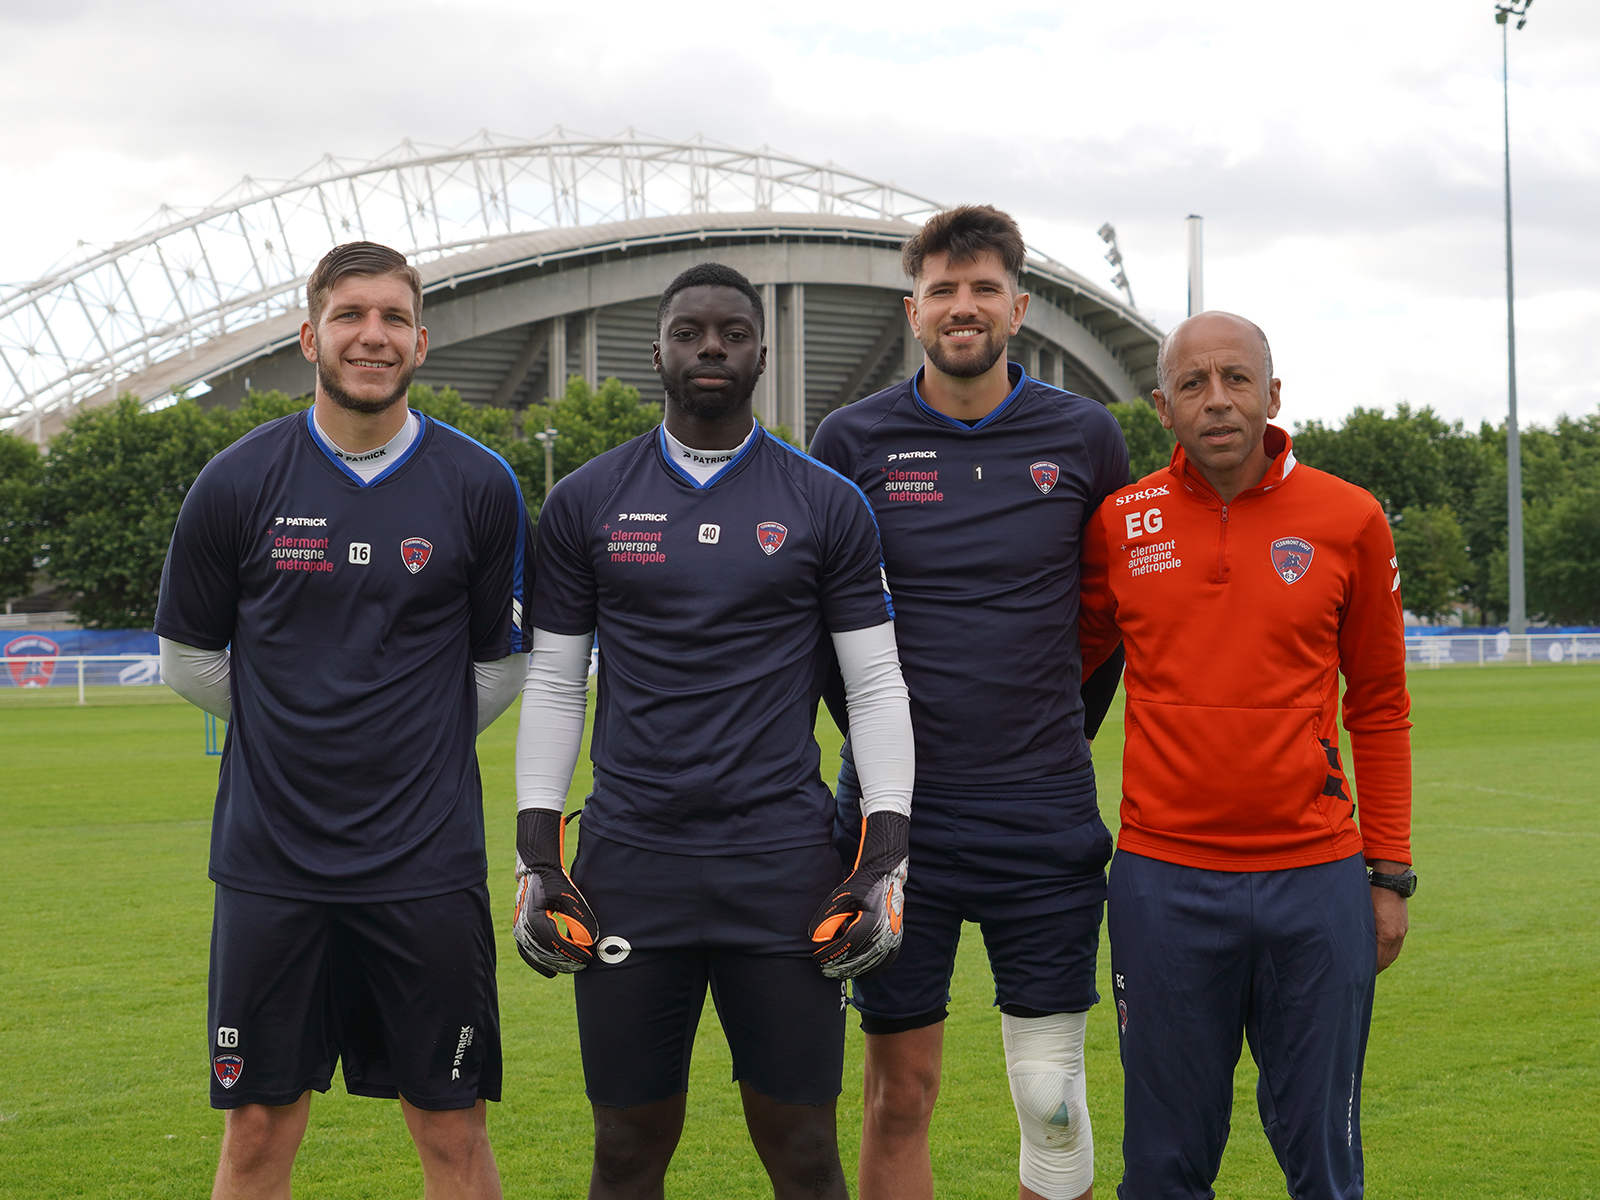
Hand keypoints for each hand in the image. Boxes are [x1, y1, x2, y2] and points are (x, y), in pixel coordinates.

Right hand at [512, 809, 597, 976]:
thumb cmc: (554, 882)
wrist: (535, 872)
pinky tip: (552, 971)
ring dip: (553, 965)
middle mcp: (523, 927)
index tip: (587, 959)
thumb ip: (581, 918)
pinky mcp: (519, 931)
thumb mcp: (570, 896)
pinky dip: (539, 963)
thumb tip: (591, 941)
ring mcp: (519, 930)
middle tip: (583, 966)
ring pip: (535, 956)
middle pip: (546, 954)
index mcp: (535, 918)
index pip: (556, 944)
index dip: (573, 954)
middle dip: (565, 962)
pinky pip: (528, 953)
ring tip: (571, 969)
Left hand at [808, 810, 908, 978]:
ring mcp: (892, 941)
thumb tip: (816, 940)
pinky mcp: (895, 944)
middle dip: (837, 967)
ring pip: (868, 966)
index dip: (828, 957)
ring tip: (835, 971)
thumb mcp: (841, 897)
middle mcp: (883, 935)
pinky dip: (866, 970)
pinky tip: (854, 970)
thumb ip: (827, 918)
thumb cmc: (861, 886)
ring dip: (850, 970)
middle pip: (856, 961)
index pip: (845, 948)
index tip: (816, 959)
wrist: (886, 878)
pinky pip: (880, 965)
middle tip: (823, 969)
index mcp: (870, 923)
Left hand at [1369, 859, 1409, 972]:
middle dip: (1376, 968)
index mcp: (1387, 934)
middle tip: (1364, 975)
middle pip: (1387, 959)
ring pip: (1393, 954)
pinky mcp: (1403, 926)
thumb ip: (1358, 928)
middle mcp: (1397, 935)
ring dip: (1383, 961)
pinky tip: (1381, 954)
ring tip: (1372, 967)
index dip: (1369, 968)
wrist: (1390, 878)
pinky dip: (1389, 952)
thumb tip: (1349, 942)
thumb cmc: (1370, 893)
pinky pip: (1397, 945)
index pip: (1378, 959)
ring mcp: (1402, 931)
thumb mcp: (1361, 911)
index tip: (1360, 974)